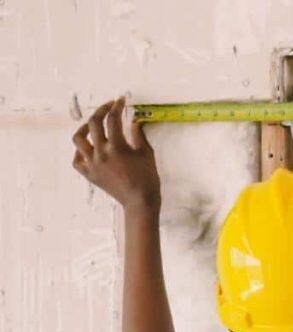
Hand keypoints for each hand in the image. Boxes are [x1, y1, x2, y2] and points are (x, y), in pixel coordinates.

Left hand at [72, 97, 160, 211]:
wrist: (139, 201)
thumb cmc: (147, 178)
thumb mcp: (146, 153)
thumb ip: (138, 135)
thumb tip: (133, 122)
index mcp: (116, 146)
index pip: (113, 119)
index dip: (117, 106)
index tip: (121, 100)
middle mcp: (100, 152)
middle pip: (93, 123)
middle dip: (101, 110)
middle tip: (109, 107)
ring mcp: (92, 164)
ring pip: (78, 139)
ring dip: (84, 128)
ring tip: (92, 126)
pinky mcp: (89, 174)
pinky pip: (77, 160)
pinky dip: (80, 152)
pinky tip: (88, 149)